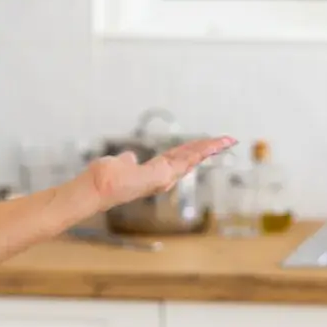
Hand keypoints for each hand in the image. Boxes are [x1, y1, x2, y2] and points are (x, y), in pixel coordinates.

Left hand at [76, 136, 236, 212]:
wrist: (99, 187)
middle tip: (228, 140)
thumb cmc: (105, 180)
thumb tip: (129, 157)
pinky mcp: (165, 174)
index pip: (177, 159)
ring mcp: (165, 177)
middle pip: (189, 159)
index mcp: (154, 174)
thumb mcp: (119, 164)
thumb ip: (126, 162)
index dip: (192, 151)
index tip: (205, 144)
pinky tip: (215, 144)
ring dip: (210, 148)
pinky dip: (203, 150)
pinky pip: (188, 158)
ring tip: (227, 139)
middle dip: (208, 149)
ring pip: (192, 157)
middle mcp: (162, 177)